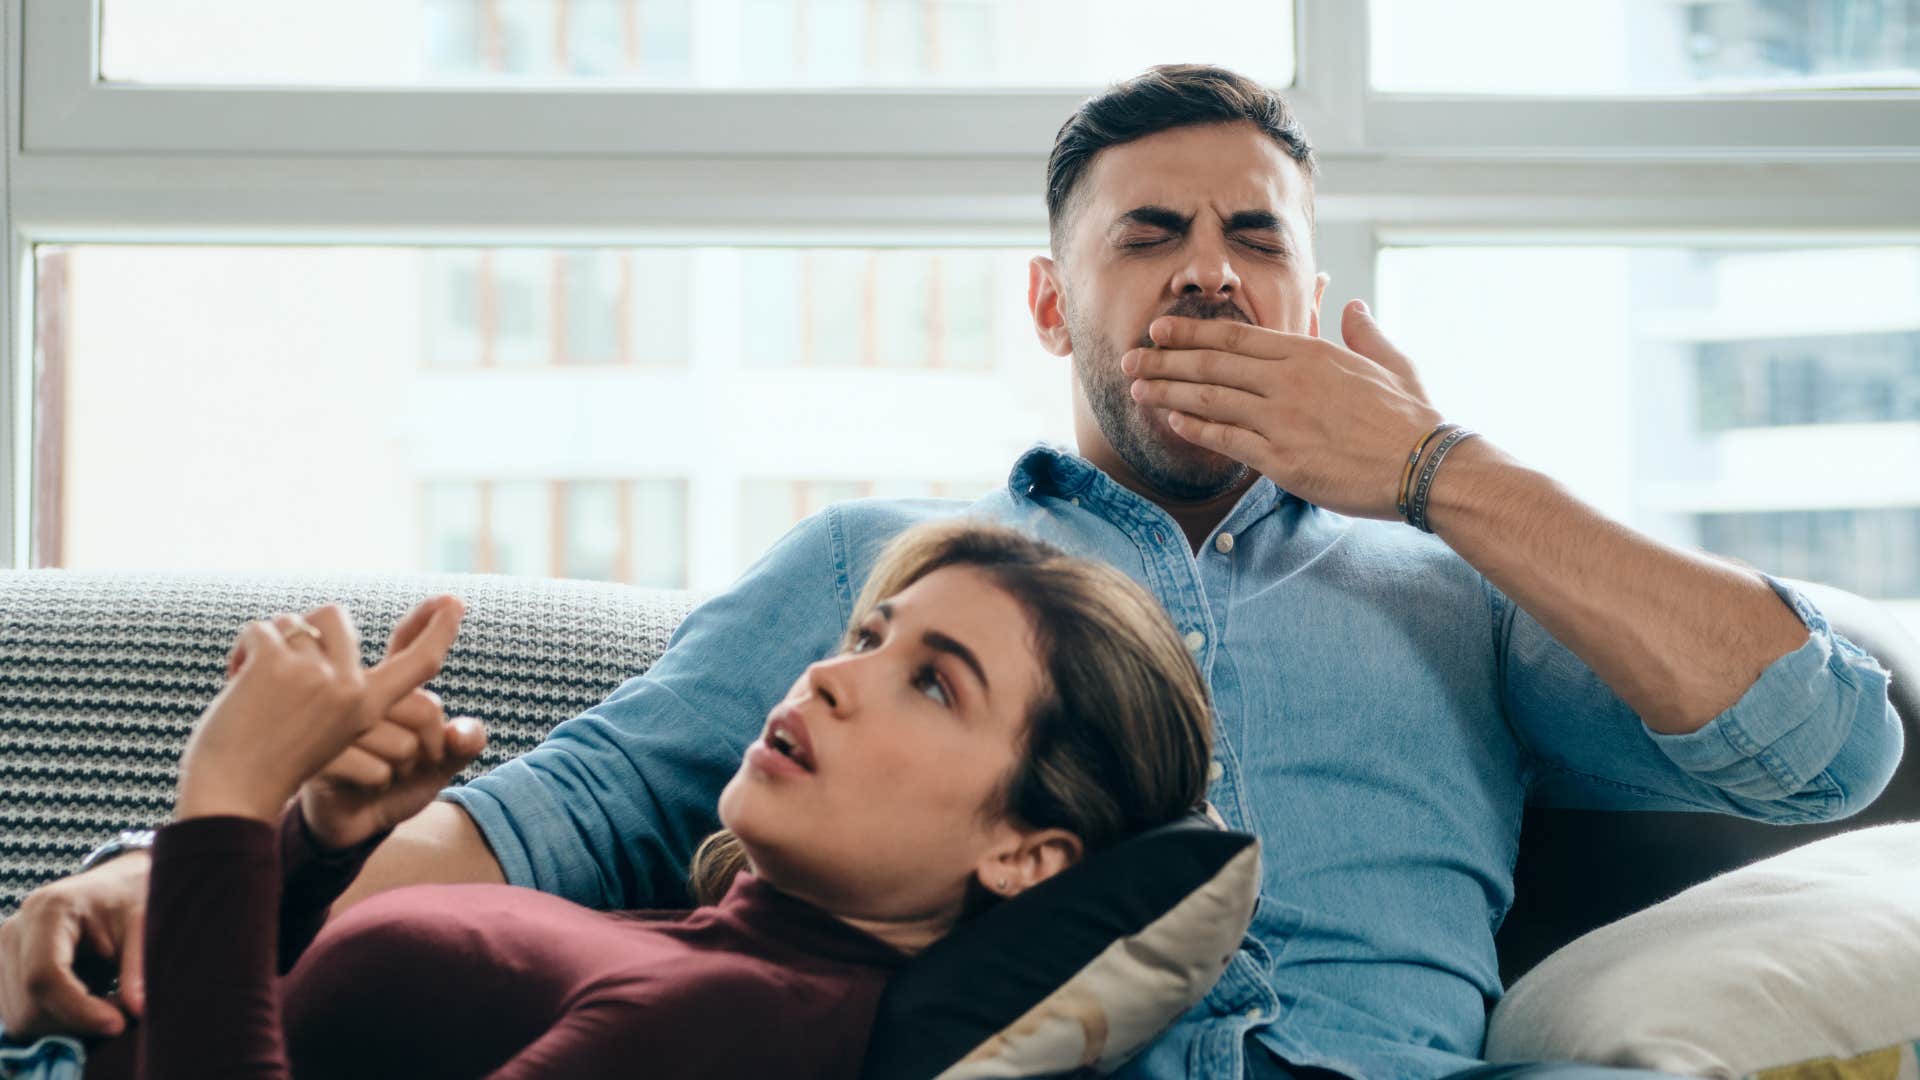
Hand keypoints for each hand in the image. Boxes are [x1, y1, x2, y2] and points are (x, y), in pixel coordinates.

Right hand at [0, 851, 150, 1039]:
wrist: (116, 886)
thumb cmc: (131, 898)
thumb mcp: (146, 922)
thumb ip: (139, 964)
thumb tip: (137, 1010)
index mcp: (49, 910)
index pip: (44, 976)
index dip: (78, 1010)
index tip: (118, 1024)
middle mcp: (14, 931)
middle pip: (28, 1005)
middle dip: (77, 1021)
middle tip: (123, 1012)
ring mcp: (3, 953)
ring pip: (21, 1018)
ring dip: (68, 1025)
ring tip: (109, 1004)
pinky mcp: (5, 972)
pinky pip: (21, 1016)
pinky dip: (57, 1021)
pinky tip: (88, 1005)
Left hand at [176, 601, 455, 824]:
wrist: (231, 797)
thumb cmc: (270, 768)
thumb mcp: (323, 734)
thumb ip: (334, 692)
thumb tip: (313, 632)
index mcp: (368, 707)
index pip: (418, 662)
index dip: (438, 631)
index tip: (453, 603)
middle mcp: (350, 687)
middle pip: (336, 615)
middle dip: (303, 629)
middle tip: (278, 668)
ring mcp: (314, 673)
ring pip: (292, 621)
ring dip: (267, 644)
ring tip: (252, 684)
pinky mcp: (276, 664)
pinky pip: (258, 629)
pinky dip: (239, 652)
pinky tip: (234, 682)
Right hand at [299, 597, 486, 851]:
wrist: (347, 822)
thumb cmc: (395, 781)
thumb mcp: (439, 762)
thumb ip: (463, 742)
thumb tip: (467, 734)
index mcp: (385, 687)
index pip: (407, 646)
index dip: (428, 623)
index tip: (451, 601)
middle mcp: (360, 697)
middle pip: (424, 707)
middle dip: (434, 743)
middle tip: (422, 759)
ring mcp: (338, 725)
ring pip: (403, 744)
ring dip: (406, 769)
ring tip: (385, 773)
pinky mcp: (321, 756)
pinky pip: (376, 771)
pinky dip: (381, 786)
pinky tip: (364, 786)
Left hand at [1122, 300, 1443, 519]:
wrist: (1425, 465)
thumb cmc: (1412, 418)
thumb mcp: (1392, 362)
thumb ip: (1364, 333)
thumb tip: (1353, 306)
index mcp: (1311, 355)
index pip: (1236, 338)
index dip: (1191, 333)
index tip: (1159, 329)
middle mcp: (1290, 382)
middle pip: (1212, 365)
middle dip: (1164, 360)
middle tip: (1129, 358)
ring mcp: (1283, 421)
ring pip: (1211, 400)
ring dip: (1168, 392)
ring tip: (1137, 389)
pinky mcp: (1282, 460)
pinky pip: (1227, 441)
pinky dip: (1195, 430)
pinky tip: (1171, 422)